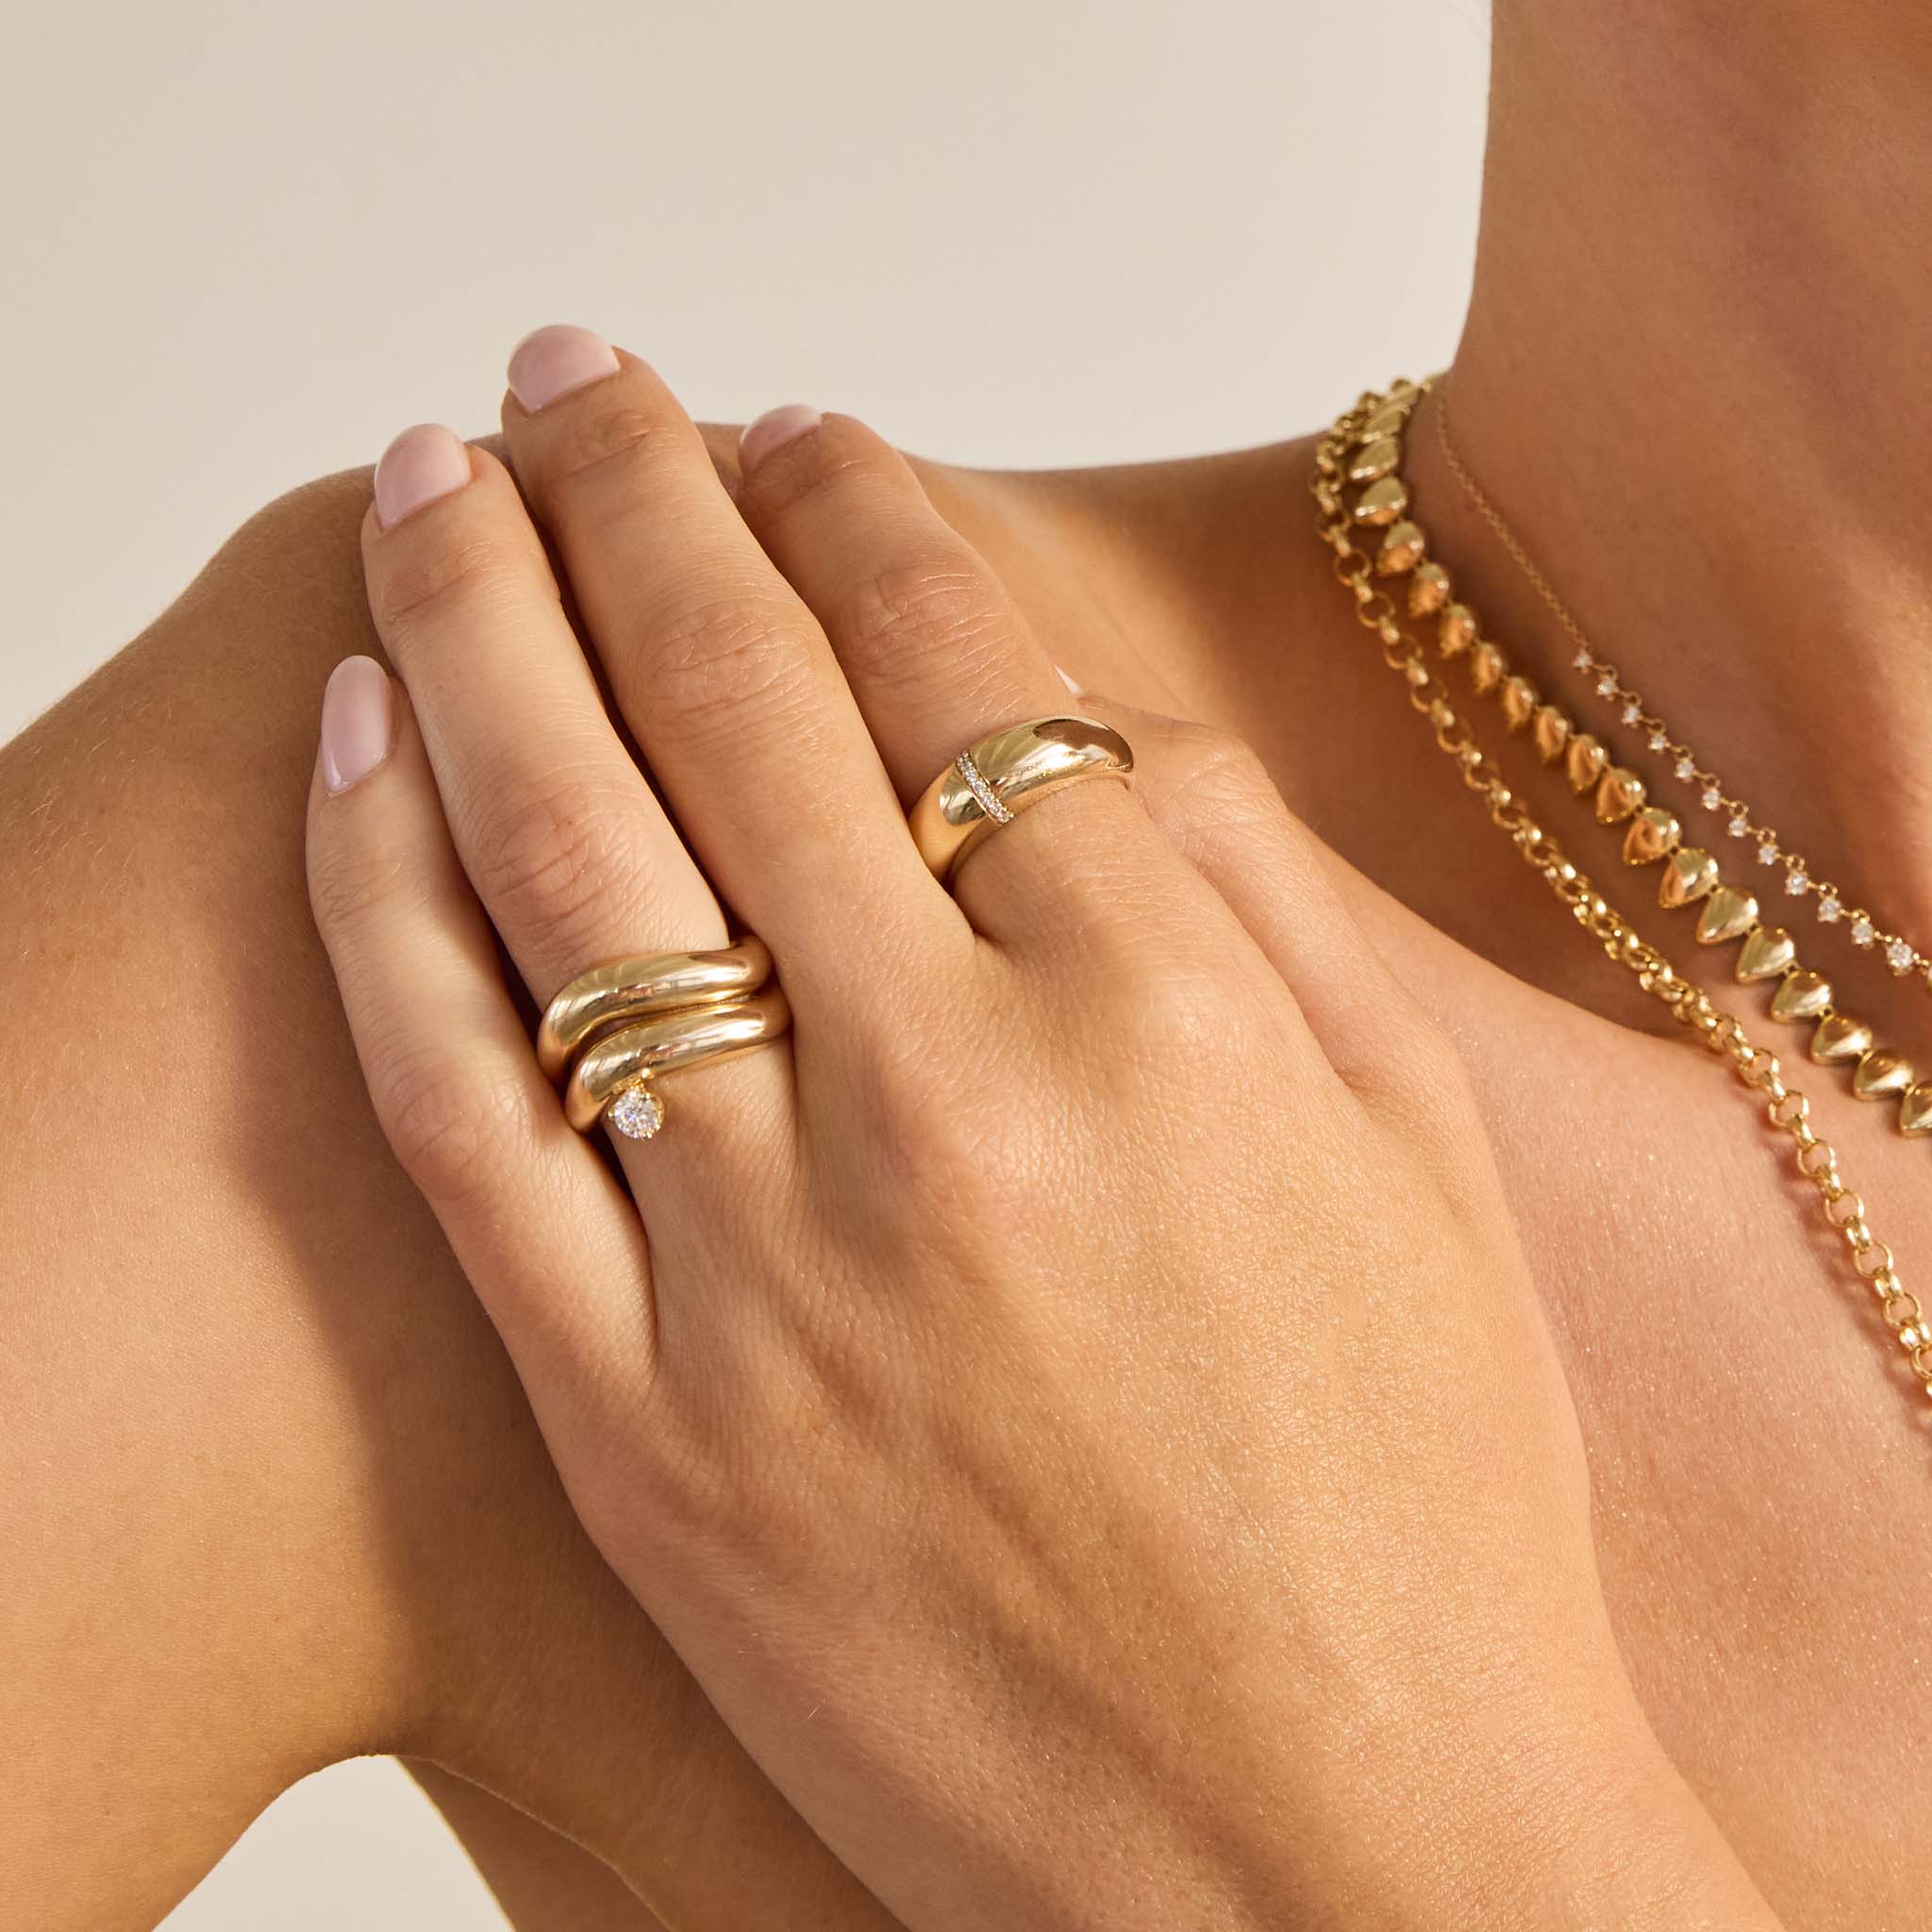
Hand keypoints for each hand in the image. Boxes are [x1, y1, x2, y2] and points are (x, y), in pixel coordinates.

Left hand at [306, 328, 1777, 1928]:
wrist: (1334, 1859)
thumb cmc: (1419, 1505)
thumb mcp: (1416, 1155)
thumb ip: (1256, 897)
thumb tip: (1089, 711)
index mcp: (1175, 1015)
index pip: (964, 659)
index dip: (860, 503)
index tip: (801, 430)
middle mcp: (959, 1103)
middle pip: (738, 694)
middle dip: (642, 485)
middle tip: (581, 371)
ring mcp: (772, 1265)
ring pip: (562, 852)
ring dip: (480, 619)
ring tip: (433, 478)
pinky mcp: (639, 1427)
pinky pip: (457, 1101)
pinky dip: (384, 895)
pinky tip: (358, 737)